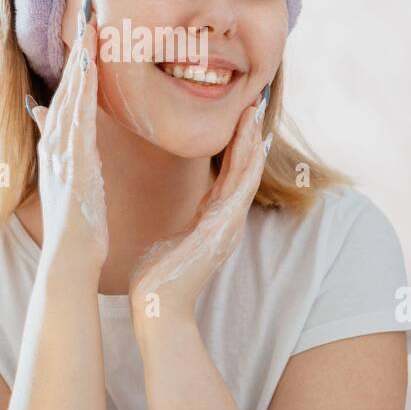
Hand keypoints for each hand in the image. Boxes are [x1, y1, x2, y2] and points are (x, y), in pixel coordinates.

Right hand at [25, 0, 107, 277]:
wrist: (70, 260)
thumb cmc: (78, 225)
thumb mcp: (71, 177)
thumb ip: (61, 146)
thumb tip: (44, 116)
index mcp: (63, 146)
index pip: (71, 92)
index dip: (80, 58)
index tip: (91, 25)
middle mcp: (57, 143)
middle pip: (69, 83)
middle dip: (80, 45)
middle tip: (89, 5)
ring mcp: (61, 151)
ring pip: (72, 93)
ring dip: (81, 57)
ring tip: (91, 21)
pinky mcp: (70, 162)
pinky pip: (76, 117)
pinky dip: (81, 90)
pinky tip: (89, 66)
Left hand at [129, 85, 272, 327]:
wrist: (157, 305)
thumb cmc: (156, 277)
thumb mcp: (170, 240)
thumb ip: (178, 225)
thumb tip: (171, 220)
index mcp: (212, 220)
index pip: (229, 175)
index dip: (235, 146)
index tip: (236, 118)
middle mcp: (226, 220)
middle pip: (243, 169)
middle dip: (248, 137)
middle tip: (252, 104)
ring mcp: (228, 224)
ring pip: (247, 174)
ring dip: (252, 142)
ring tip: (254, 113)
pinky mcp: (224, 228)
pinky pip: (241, 188)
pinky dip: (248, 163)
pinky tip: (252, 142)